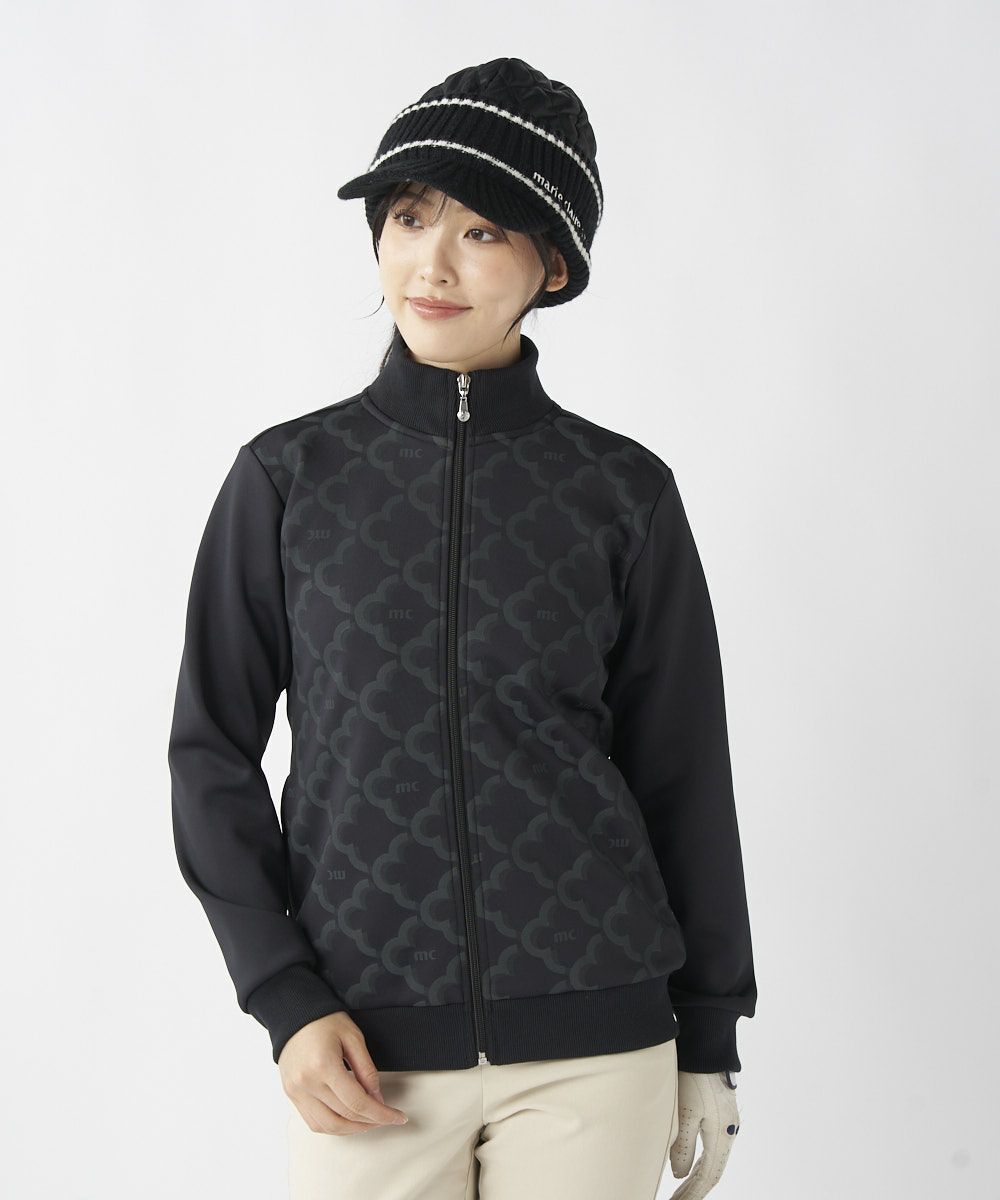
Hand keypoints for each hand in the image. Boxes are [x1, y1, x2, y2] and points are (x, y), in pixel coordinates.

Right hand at [278, 1011, 408, 1134]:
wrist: (295, 1016)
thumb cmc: (325, 1021)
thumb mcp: (353, 1037)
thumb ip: (367, 1069)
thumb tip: (378, 1098)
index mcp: (323, 1065)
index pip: (357, 1102)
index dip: (382, 1114)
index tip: (399, 1117)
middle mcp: (307, 1083)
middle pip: (345, 1116)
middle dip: (371, 1121)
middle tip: (388, 1117)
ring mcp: (297, 1092)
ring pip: (329, 1127)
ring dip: (353, 1129)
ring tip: (371, 1121)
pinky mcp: (292, 1096)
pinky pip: (314, 1123)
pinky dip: (335, 1127)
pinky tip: (349, 1120)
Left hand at [667, 1070, 740, 1197]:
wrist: (706, 1045)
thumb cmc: (694, 1076)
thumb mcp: (685, 1113)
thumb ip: (683, 1147)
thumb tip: (680, 1175)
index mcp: (722, 1135)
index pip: (709, 1176)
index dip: (693, 1194)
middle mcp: (729, 1132)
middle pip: (712, 1171)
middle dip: (694, 1189)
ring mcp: (726, 1123)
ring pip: (713, 1159)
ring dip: (696, 1177)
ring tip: (679, 1190)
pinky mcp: (721, 1114)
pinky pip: (712, 1146)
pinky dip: (699, 1161)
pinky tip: (688, 1165)